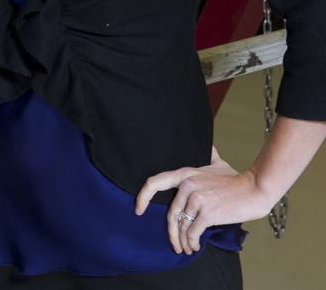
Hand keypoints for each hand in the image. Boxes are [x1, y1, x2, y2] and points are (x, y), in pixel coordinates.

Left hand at [134, 146, 276, 254]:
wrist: (255, 189)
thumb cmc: (237, 179)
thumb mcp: (217, 164)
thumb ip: (209, 157)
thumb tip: (209, 145)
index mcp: (185, 174)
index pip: (155, 182)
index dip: (142, 197)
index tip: (139, 210)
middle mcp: (187, 186)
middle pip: (171, 214)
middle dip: (171, 233)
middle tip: (175, 245)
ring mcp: (197, 199)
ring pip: (182, 225)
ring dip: (183, 241)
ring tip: (187, 248)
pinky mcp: (207, 213)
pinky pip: (193, 231)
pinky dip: (192, 242)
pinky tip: (196, 246)